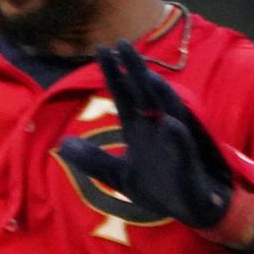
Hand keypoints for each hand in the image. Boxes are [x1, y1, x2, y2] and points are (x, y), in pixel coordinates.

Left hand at [58, 41, 253, 245]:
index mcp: (139, 128)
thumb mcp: (119, 175)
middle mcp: (157, 127)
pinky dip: (178, 136)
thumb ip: (93, 160)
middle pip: (145, 93)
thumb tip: (63, 145)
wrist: (190, 210)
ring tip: (149, 76)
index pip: (124, 95)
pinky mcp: (189, 161)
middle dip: (135, 70)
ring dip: (160, 94)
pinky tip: (170, 125)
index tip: (101, 49)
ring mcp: (175, 141)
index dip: (113, 74)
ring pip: (169, 111)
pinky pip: (184, 145)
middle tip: (122, 43)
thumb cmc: (159, 187)